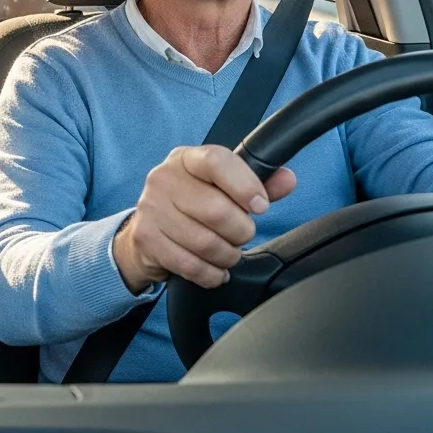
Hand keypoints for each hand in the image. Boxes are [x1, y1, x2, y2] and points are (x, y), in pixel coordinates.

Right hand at [113, 146, 297, 291]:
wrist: (148, 228)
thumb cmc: (192, 204)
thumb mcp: (222, 187)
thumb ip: (257, 182)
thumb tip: (286, 180)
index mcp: (186, 159)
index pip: (217, 162)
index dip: (245, 185)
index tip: (261, 206)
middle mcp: (164, 179)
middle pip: (215, 210)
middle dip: (240, 231)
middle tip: (242, 235)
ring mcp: (151, 209)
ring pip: (204, 242)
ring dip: (227, 255)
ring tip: (229, 253)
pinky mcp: (146, 239)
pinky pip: (190, 265)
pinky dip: (211, 273)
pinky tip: (215, 270)